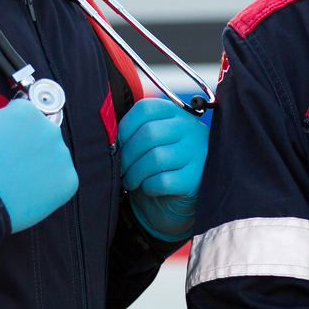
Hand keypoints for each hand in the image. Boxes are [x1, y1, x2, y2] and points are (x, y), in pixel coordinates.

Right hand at [0, 87, 77, 233]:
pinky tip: (27, 190)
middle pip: (39, 136)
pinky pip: (61, 181)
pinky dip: (48, 186)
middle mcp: (50, 131)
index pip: (22, 116)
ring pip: (51, 158)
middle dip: (24, 146)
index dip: (7, 129)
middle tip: (4, 162)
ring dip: (37, 165)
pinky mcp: (68, 182)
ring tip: (14, 178)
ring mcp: (61, 158)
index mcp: (28, 112)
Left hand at [117, 97, 207, 240]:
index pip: (145, 108)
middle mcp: (192, 128)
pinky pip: (163, 181)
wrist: (175, 200)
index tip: (117, 145)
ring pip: (156, 158)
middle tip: (121, 169)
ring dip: (135, 173)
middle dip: (128, 154)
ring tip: (130, 180)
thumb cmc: (157, 166)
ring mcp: (198, 153)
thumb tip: (110, 138)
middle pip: (150, 133)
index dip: (124, 128)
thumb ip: (135, 132)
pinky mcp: (196, 178)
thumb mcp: (149, 143)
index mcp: (177, 113)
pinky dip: (148, 187)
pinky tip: (147, 188)